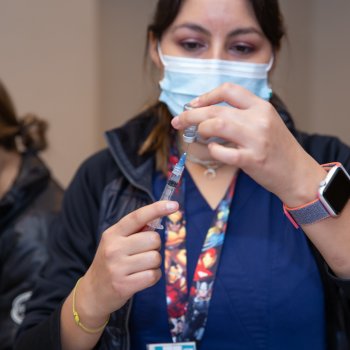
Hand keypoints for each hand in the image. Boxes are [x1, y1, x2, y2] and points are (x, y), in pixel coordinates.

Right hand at [78, 200, 178, 319]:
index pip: (137, 217)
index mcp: (113, 233)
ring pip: (155, 258)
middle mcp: (114, 248)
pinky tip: (142, 277)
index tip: (174, 205)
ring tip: (141, 267)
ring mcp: (118, 267)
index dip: (157, 209)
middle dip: (154, 247)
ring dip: (154, 263)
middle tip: (142, 254)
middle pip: (153, 239)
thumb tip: (158, 218)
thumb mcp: (116, 242)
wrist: (93, 292)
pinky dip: (153, 276)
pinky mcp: (124, 285)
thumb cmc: (110, 262)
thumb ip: (135, 231)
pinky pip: (153, 275)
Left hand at [171, 83, 325, 205]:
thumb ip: (243, 115)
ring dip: (201, 129)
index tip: (193, 104)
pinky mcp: (252, 159)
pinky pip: (222, 152)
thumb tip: (209, 114)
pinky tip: (214, 151)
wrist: (297, 172)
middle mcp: (258, 119)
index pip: (229, 90)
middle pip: (216, 109)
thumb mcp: (266, 122)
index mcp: (261, 106)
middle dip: (191, 114)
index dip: (206, 95)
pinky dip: (213, 151)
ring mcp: (256, 139)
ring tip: (198, 135)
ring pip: (217, 125)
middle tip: (178, 121)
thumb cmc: (278, 148)